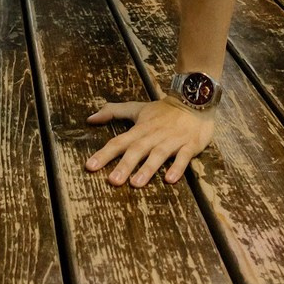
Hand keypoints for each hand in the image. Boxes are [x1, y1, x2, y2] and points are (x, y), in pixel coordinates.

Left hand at [85, 97, 213, 185]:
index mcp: (140, 129)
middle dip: (125, 165)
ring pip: (159, 154)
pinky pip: (184, 157)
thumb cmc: (163, 110)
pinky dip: (177, 167)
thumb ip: (113, 112)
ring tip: (136, 184)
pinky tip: (170, 179)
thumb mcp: (137, 108)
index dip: (104, 154)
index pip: (119, 141)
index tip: (90, 166)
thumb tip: (89, 119)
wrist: (194, 99)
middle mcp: (154, 135)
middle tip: (113, 181)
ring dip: (148, 168)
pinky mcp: (190, 144)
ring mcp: (172, 140)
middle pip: (137, 150)